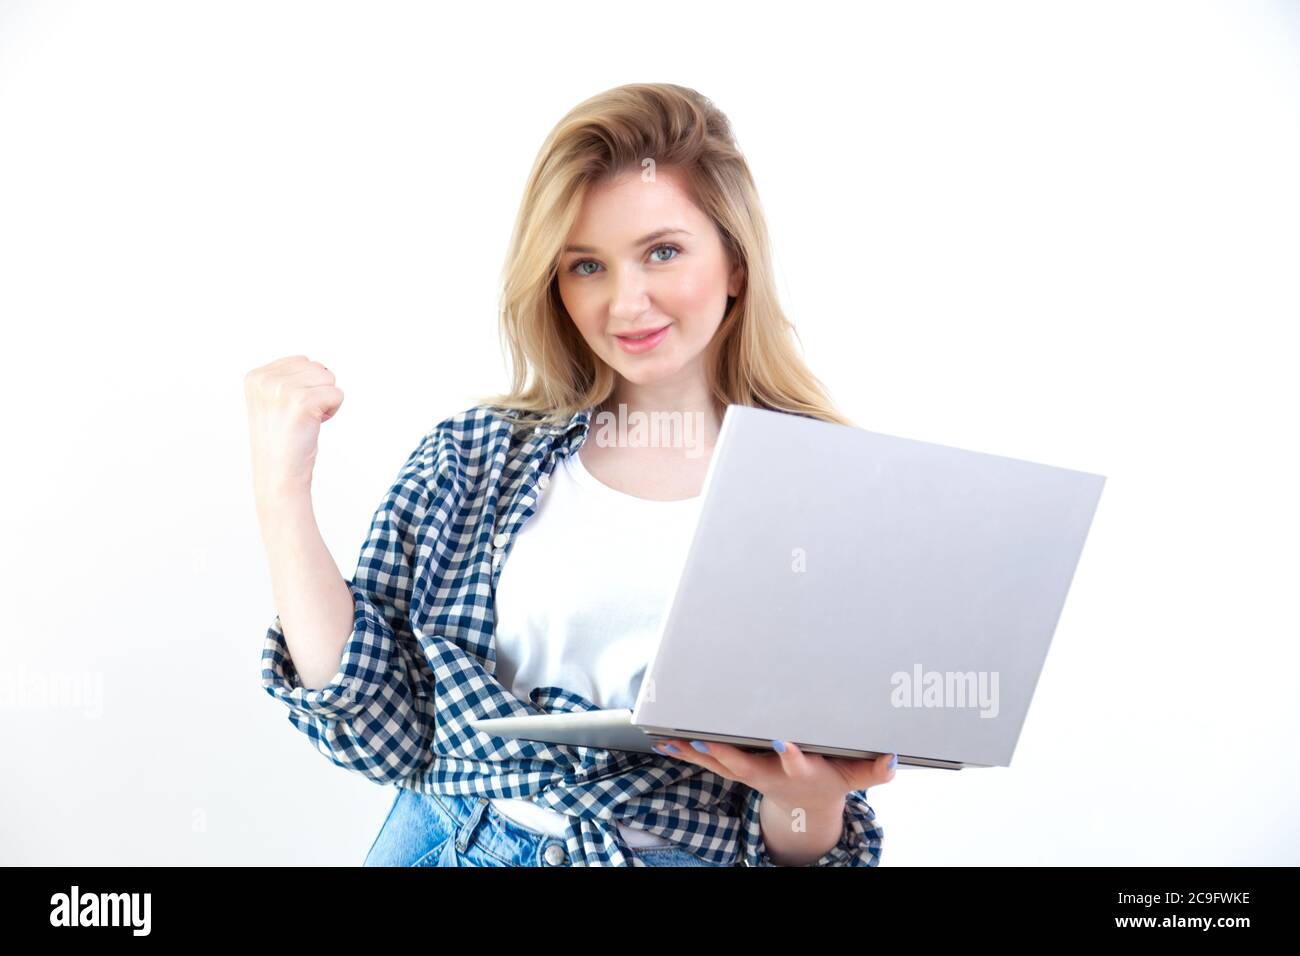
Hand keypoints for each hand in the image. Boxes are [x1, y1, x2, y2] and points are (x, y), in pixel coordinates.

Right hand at [244, 355, 343, 500]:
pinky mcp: (302, 401)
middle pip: (317, 367)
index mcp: (255, 377)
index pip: (301, 361)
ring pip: (329, 379)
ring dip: (325, 401)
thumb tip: (318, 365)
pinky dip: (333, 411)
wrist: (278, 475)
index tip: (290, 409)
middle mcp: (266, 380)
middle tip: (300, 417)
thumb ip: (286, 379)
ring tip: (305, 421)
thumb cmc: (282, 441)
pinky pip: (337, 394)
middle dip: (317, 391)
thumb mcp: (272, 402)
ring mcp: (283, 389)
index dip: (305, 386)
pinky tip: (314, 425)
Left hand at [651, 737, 896, 813]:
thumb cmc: (830, 780)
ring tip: (673, 739)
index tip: (783, 741)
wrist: (804, 806)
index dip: (790, 755)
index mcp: (799, 772)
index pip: (795, 763)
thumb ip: (874, 770)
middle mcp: (768, 774)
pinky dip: (686, 751)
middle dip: (725, 753)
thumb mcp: (855, 777)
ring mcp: (747, 773)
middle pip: (745, 764)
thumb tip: (893, 759)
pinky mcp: (733, 768)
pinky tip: (665, 740)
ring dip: (696, 753)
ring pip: (718, 763)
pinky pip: (707, 761)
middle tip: (705, 741)